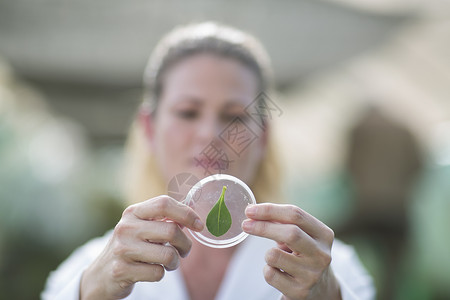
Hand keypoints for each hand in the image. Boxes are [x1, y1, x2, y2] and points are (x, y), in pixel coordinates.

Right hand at [80, 196, 203, 299]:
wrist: (101, 274)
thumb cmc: (130, 247)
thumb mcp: (142, 227)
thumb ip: (164, 219)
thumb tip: (192, 213)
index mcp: (133, 212)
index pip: (164, 204)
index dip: (186, 213)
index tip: (199, 225)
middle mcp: (126, 228)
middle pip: (171, 231)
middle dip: (185, 244)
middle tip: (184, 251)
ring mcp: (122, 249)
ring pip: (168, 255)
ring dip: (174, 262)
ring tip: (169, 263)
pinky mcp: (122, 270)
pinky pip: (157, 273)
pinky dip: (161, 274)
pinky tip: (152, 271)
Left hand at [242, 203, 340, 299]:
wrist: (320, 289)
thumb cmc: (303, 254)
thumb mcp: (300, 237)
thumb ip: (281, 223)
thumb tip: (253, 213)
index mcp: (324, 235)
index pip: (296, 215)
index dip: (270, 210)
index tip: (249, 210)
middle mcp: (321, 254)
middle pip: (290, 233)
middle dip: (263, 227)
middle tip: (245, 224)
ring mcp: (312, 275)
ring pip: (274, 256)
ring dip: (268, 254)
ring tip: (276, 259)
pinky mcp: (300, 292)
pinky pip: (270, 274)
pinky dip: (268, 270)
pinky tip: (279, 273)